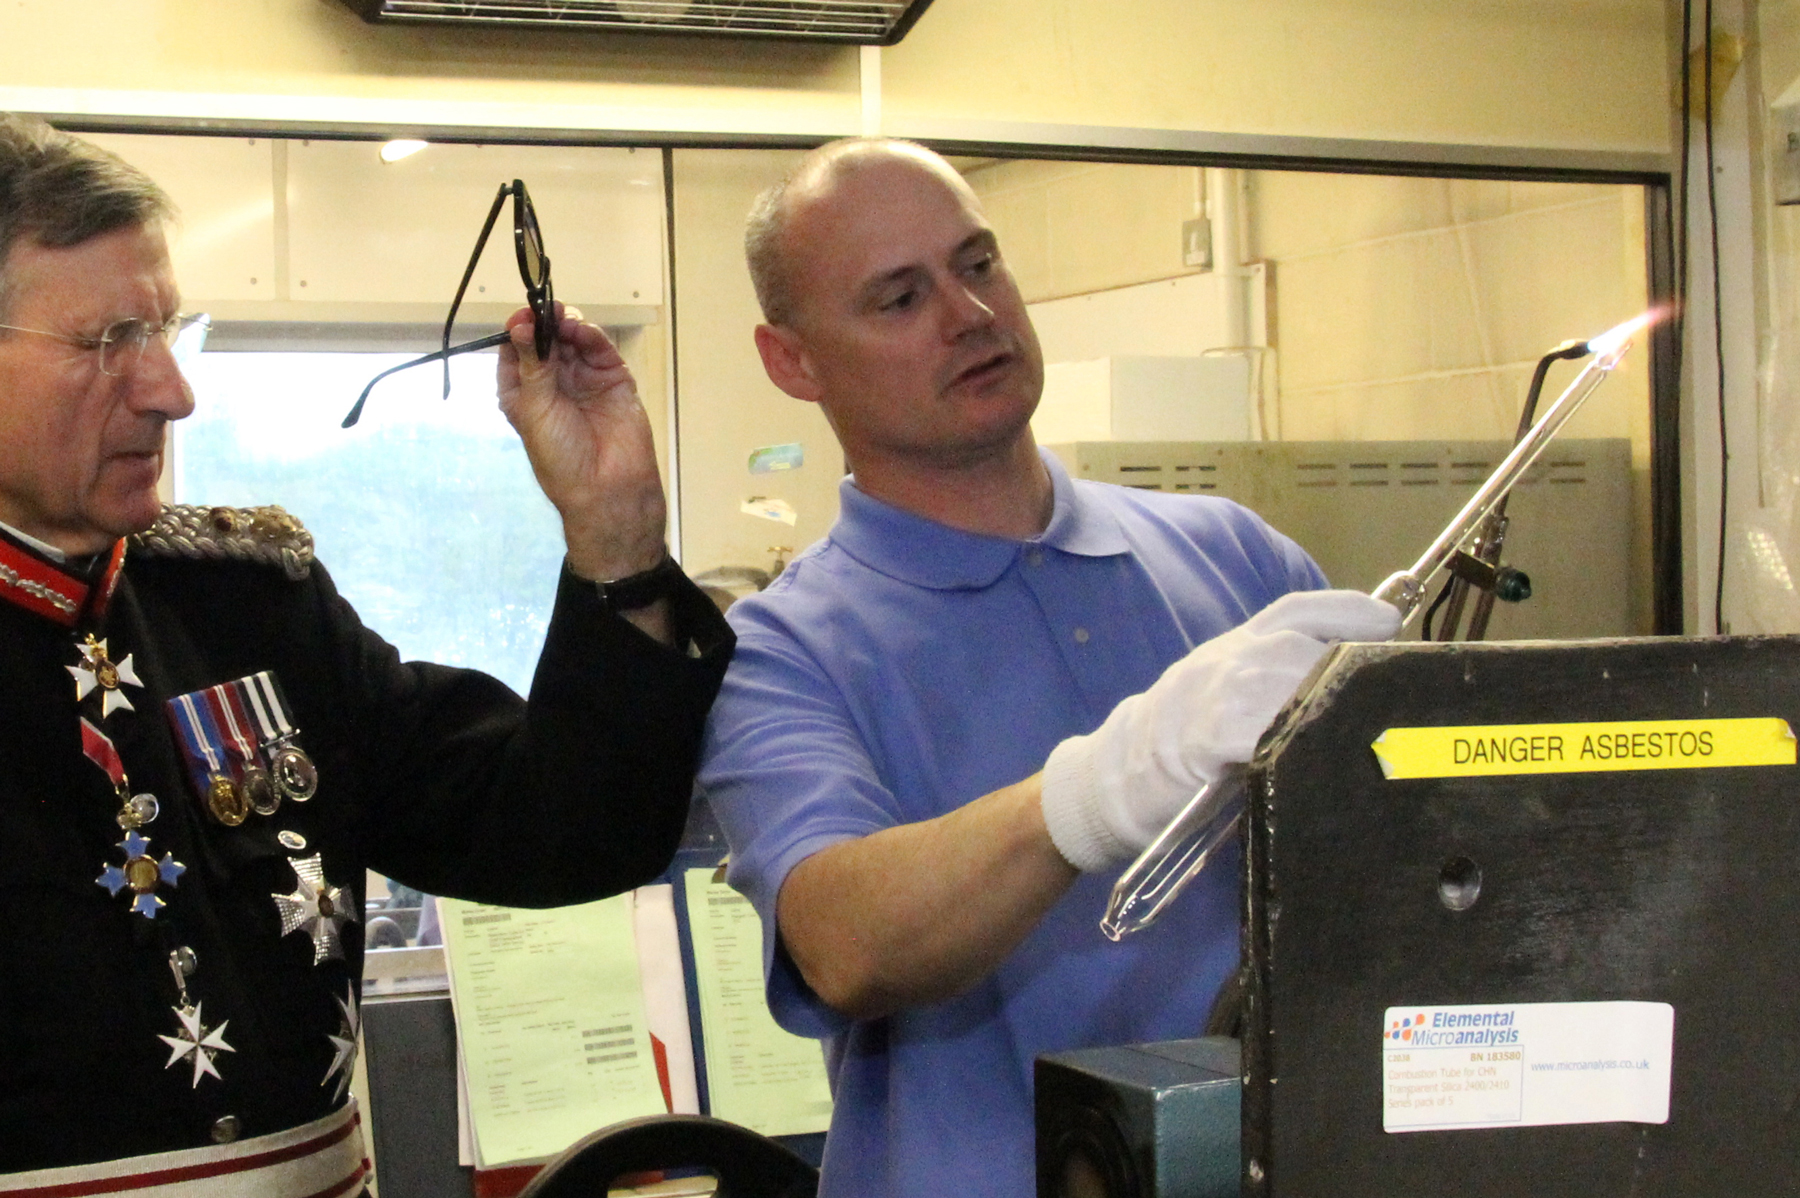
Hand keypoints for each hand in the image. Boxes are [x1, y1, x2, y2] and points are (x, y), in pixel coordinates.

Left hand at [497, 303, 666, 581]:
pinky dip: (590, 336)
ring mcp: (584, 379)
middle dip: (543, 324)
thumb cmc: (561, 456)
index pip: (516, 352)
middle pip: (545, 341)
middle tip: (544, 309)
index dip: (517, 331)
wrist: (608, 488)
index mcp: (524, 394)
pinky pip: (599, 350)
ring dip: (566, 326)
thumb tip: (519, 325)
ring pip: (572, 340)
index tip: (522, 316)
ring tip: (563, 319)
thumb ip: (532, 365)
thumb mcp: (536, 409)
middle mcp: (553, 383)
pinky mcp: (612, 378)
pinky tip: (581, 330)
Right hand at [1039, 590, 1401, 870]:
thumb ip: (1279, 683)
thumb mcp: (1228, 693)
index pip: (1297, 609)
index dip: (1348, 610)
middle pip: (1302, 648)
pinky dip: (1289, 737)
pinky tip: (1312, 750)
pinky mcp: (1204, 737)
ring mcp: (1213, 693)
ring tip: (1361, 730)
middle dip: (1347, 673)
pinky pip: (1258, 728)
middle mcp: (1227, 658)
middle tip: (1385, 701)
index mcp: (1235, 645)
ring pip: (1286, 683)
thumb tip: (1349, 689)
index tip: (1389, 621)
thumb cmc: (1180, 740)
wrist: (1114, 774)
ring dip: (1325, 704)